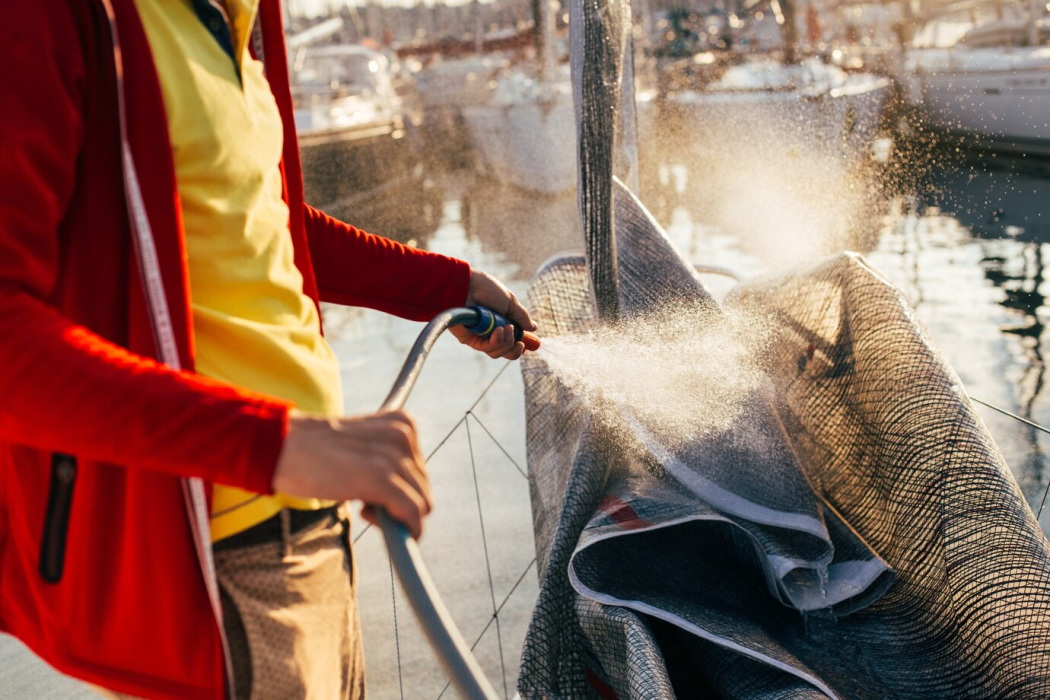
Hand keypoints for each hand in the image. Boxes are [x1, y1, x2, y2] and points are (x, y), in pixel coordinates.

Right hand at [272, 409, 431, 538]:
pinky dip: (404, 529)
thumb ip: (386, 464)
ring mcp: (393, 457)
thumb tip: (410, 504)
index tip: (375, 494)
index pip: (420, 470)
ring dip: (395, 517)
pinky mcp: (381, 479)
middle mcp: (404, 435)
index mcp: (403, 423)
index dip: (401, 489)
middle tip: (365, 505)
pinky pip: (412, 515)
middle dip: (400, 504)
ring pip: (421, 504)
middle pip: (423, 488)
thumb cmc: (314, 451)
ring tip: (362, 507)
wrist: (280, 445)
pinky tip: (368, 516)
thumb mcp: (361, 447)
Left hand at [450, 269, 537, 359]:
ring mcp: (480, 337)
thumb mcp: (509, 302)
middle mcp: (490, 332)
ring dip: (507, 342)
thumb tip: (534, 328)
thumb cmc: (486, 289)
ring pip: (498, 353)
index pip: (511, 340)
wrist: (466, 286)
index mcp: (500, 322)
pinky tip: (499, 330)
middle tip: (521, 343)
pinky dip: (497, 341)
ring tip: (507, 327)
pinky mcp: (470, 340)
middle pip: (505, 351)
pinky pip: (488, 348)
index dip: (520, 345)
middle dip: (515, 350)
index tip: (527, 343)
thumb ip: (521, 316)